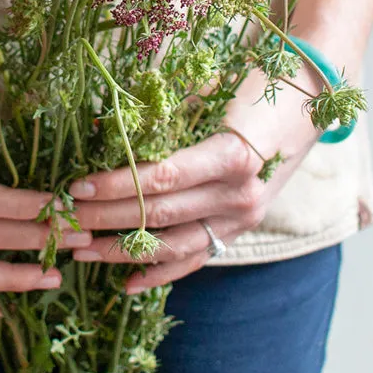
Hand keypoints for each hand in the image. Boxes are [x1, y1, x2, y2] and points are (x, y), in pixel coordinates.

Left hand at [67, 67, 323, 292]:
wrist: (308, 102)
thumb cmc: (255, 87)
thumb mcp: (214, 91)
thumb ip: (165, 111)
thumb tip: (105, 125)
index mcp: (232, 156)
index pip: (161, 178)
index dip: (116, 185)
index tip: (77, 186)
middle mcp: (239, 195)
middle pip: (160, 214)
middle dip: (105, 219)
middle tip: (64, 221)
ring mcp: (241, 219)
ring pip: (173, 245)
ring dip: (123, 252)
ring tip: (82, 252)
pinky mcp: (239, 232)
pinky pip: (196, 259)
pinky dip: (161, 273)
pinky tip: (126, 285)